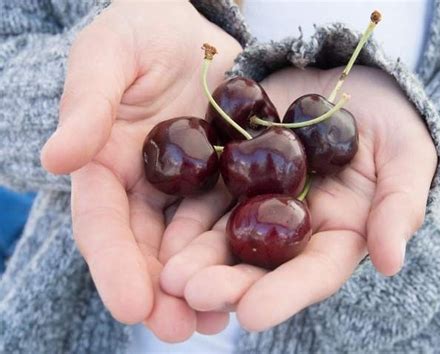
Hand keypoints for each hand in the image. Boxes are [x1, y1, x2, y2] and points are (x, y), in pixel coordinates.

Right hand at [41, 0, 239, 340]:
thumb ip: (86, 104)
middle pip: (147, 247)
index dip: (114, 263)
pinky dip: (236, 252)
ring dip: (200, 285)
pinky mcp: (226, 177)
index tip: (131, 304)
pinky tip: (250, 281)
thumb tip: (55, 159)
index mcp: (107, 163)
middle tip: (178, 331)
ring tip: (215, 321)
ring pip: (188, 244)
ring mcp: (187, 185)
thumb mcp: (108, 56)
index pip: (103, 221)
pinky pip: (230, 219)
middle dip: (160, 291)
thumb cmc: (143, 30)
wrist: (195, 25)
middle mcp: (145, 185)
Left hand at [159, 66, 437, 330]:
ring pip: (223, 235)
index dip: (284, 295)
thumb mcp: (406, 157)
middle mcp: (290, 225)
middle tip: (192, 294)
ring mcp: (257, 199)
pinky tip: (161, 232)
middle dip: (226, 282)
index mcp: (334, 232)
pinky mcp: (231, 170)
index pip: (310, 273)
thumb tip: (390, 262)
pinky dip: (184, 215)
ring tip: (168, 275)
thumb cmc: (387, 120)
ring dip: (194, 256)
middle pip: (258, 263)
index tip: (252, 315)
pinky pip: (204, 194)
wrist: (345, 79)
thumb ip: (398, 206)